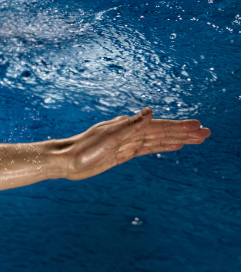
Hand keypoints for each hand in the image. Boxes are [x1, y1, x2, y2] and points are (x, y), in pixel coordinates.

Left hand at [63, 108, 209, 180]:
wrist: (65, 160)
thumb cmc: (83, 149)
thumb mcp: (108, 138)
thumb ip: (130, 125)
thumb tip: (150, 111)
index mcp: (128, 128)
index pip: (159, 126)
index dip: (179, 127)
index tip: (198, 127)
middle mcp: (130, 133)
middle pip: (162, 132)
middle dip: (184, 132)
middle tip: (206, 133)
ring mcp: (126, 143)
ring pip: (157, 140)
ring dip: (177, 139)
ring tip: (196, 139)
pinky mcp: (122, 153)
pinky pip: (147, 149)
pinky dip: (162, 146)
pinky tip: (173, 146)